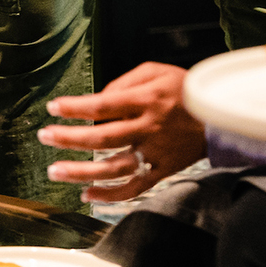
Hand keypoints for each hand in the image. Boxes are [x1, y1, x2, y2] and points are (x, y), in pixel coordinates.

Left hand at [39, 62, 205, 202]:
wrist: (221, 115)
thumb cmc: (185, 89)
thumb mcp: (156, 71)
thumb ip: (124, 81)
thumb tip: (97, 99)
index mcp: (146, 100)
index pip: (103, 105)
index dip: (75, 107)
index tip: (54, 107)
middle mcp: (148, 128)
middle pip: (102, 138)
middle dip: (69, 138)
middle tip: (44, 137)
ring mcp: (155, 153)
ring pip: (114, 168)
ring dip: (82, 172)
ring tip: (55, 171)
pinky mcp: (162, 171)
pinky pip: (134, 188)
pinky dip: (110, 195)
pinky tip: (87, 194)